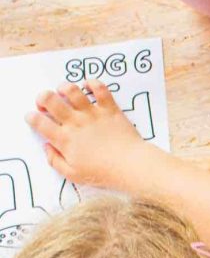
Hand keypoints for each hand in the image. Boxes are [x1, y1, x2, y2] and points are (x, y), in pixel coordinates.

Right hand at [25, 80, 154, 190]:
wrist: (130, 165)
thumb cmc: (102, 172)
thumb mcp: (73, 174)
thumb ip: (55, 161)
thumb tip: (47, 147)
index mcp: (64, 139)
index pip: (38, 122)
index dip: (31, 117)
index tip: (33, 117)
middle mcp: (75, 122)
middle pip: (50, 99)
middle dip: (42, 98)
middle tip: (46, 104)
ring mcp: (92, 113)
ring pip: (71, 90)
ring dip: (64, 87)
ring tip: (64, 93)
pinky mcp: (110, 109)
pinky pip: (100, 88)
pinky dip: (92, 83)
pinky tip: (88, 86)